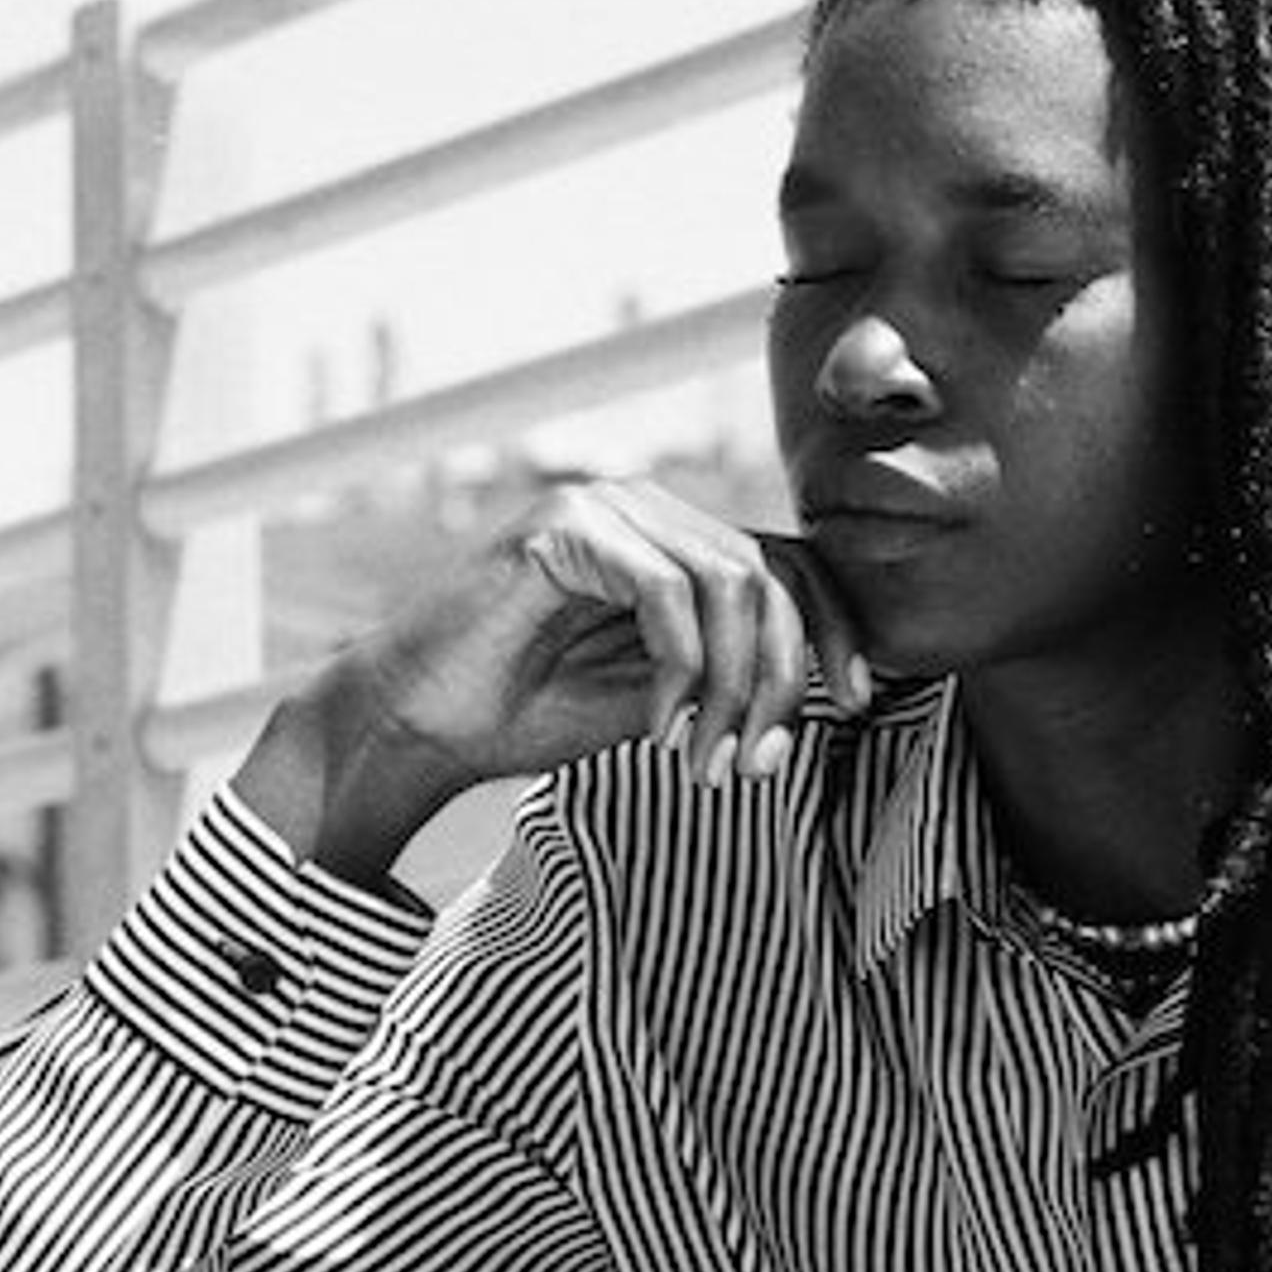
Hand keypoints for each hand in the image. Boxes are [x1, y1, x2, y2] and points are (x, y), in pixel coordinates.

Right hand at [237, 478, 870, 876]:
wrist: (416, 725)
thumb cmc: (526, 712)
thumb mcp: (661, 697)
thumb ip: (732, 676)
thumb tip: (827, 690)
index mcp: (672, 541)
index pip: (790, 563)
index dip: (834, 630)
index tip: (855, 703)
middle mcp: (646, 508)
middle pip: (773, 572)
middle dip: (783, 679)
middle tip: (753, 764)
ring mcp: (603, 506)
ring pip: (733, 582)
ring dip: (733, 686)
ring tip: (702, 758)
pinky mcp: (565, 526)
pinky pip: (668, 591)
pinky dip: (681, 670)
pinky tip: (655, 727)